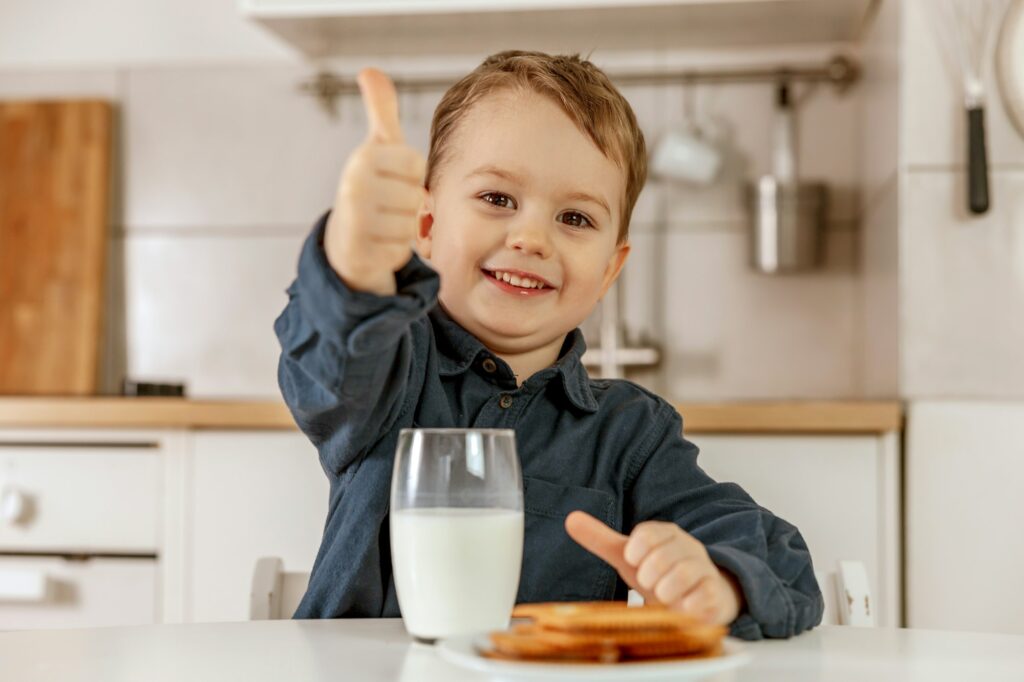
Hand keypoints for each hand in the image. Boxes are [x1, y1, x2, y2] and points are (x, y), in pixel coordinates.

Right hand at [324, 68, 428, 295]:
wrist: (344, 240)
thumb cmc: (372, 187)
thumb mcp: (378, 147)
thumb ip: (381, 109)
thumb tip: (369, 70)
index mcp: (363, 158)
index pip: (416, 164)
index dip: (409, 175)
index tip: (390, 178)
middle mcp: (354, 187)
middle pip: (415, 195)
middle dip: (406, 204)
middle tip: (385, 205)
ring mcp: (355, 221)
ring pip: (409, 225)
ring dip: (401, 229)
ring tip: (381, 224)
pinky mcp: (360, 253)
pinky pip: (401, 251)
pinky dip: (393, 251)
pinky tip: (377, 245)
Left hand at [565, 511, 742, 624]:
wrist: (699, 594)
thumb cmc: (659, 572)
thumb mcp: (628, 556)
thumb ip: (601, 539)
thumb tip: (570, 518)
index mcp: (665, 535)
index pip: (650, 532)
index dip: (636, 548)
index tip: (630, 560)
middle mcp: (686, 548)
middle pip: (666, 553)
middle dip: (651, 571)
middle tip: (646, 583)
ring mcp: (703, 569)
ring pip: (687, 572)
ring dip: (667, 588)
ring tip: (661, 596)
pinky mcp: (714, 593)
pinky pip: (707, 594)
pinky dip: (691, 603)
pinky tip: (681, 609)